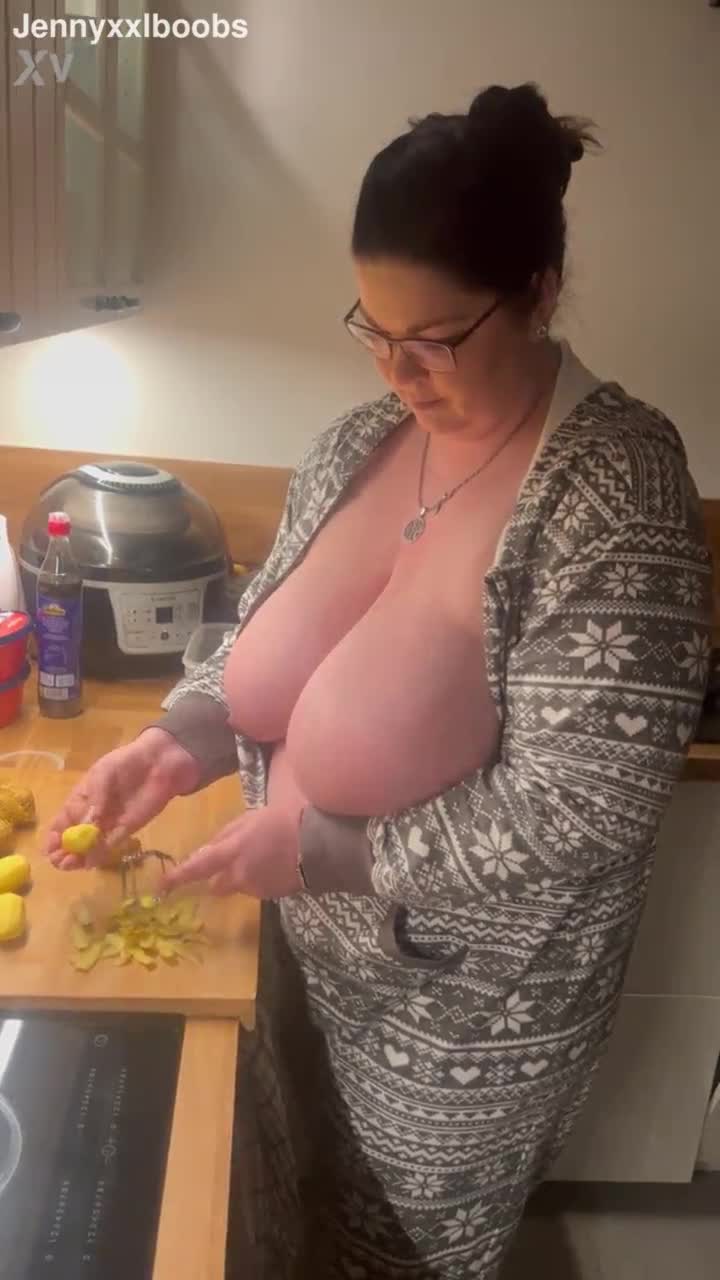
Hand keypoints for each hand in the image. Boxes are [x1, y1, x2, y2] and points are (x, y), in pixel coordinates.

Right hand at [46, 729, 200, 869]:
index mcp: (80, 800)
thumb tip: (87, 824)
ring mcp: (109, 824)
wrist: (157, 763)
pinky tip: (90, 862)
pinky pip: (110, 845)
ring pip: (90, 846)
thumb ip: (95, 799)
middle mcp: (92, 816)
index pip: (62, 822)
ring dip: (79, 857)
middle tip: (60, 861)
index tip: (50, 848)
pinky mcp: (127, 830)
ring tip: (71, 864)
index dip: (54, 837)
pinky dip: (100, 854)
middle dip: (64, 851)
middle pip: (73, 838)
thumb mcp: (103, 775)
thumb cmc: (125, 763)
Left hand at [160, 805, 303, 898]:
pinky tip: (278, 862)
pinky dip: (262, 878)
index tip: (162, 886)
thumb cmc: (285, 822)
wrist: (321, 846)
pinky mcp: (273, 896)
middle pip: (217, 884)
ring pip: (240, 885)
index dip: (178, 877)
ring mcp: (257, 889)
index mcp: (231, 853)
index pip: (197, 868)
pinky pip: (259, 887)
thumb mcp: (251, 819)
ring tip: (266, 854)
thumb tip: (210, 848)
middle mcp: (239, 876)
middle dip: (219, 876)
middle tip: (233, 859)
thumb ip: (227, 834)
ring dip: (244, 874)